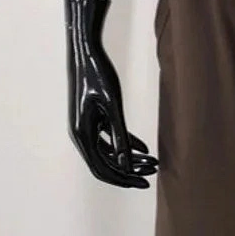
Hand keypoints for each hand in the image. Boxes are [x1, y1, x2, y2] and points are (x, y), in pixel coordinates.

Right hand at [65, 0, 158, 187]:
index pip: (103, 169)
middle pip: (107, 164)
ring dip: (130, 159)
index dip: (124, 179)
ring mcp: (86, 127)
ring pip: (110, 152)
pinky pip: (110, 138)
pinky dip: (126, 144)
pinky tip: (144, 149)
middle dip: (130, 172)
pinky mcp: (93, 118)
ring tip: (153, 162)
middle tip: (152, 175)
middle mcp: (81, 136)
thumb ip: (120, 135)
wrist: (86, 51)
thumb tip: (126, 164)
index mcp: (82, 136)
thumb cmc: (98, 75)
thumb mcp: (113, 105)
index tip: (144, 183)